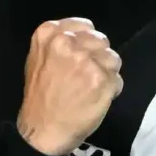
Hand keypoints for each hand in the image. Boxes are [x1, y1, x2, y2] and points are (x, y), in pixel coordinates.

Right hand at [15, 18, 123, 155]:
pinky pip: (118, 80)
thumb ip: (58, 43)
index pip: (85, 26)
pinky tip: (96, 99)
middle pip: (101, 41)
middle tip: (86, 76)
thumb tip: (83, 37)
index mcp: (50, 33)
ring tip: (90, 89)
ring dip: (107, 74)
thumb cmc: (40, 97)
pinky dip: (111, 91)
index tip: (82, 57)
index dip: (87, 43)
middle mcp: (68, 43)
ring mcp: (86, 61)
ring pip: (113, 59)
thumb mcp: (38, 59)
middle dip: (98, 58)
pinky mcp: (102, 80)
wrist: (42, 129)